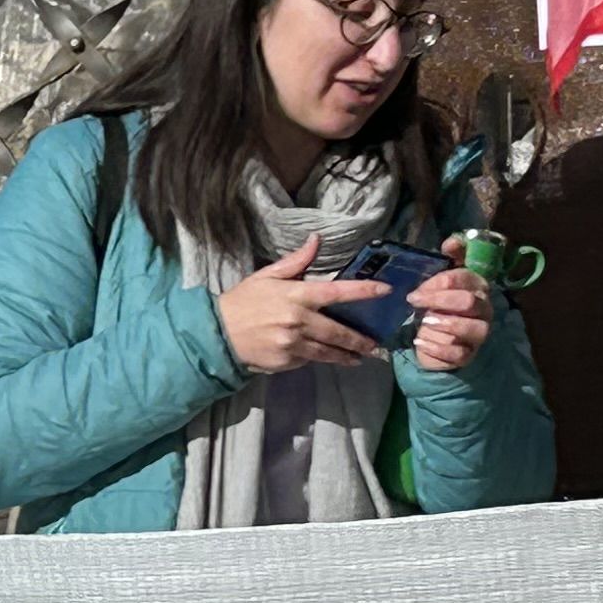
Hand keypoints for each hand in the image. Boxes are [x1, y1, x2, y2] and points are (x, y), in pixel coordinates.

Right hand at [212, 242, 380, 375]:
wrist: (217, 333)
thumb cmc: (242, 301)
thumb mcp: (266, 276)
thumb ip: (295, 262)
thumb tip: (316, 240)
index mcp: (297, 295)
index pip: (337, 292)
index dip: (363, 291)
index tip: (385, 291)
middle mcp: (299, 321)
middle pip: (339, 332)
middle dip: (360, 340)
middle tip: (375, 345)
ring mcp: (293, 344)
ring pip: (327, 352)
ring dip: (346, 356)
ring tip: (359, 358)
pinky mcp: (286, 362)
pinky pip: (308, 360)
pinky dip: (317, 358)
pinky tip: (324, 357)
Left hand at [405, 267, 493, 373]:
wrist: (438, 341)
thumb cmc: (440, 306)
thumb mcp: (442, 281)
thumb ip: (450, 258)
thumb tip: (453, 241)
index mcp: (479, 287)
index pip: (465, 278)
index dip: (439, 282)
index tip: (417, 289)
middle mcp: (485, 309)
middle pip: (467, 302)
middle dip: (437, 300)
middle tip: (414, 301)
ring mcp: (479, 333)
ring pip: (464, 327)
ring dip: (438, 324)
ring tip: (422, 323)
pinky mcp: (468, 355)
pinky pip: (455, 352)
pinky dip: (434, 347)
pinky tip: (420, 342)